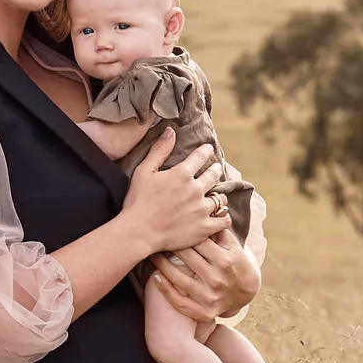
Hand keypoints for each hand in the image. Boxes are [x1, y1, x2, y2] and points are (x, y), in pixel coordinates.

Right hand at [121, 128, 231, 254]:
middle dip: (216, 170)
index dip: (205, 151)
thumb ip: (160, 150)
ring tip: (216, 195)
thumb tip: (171, 130)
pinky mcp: (204, 227)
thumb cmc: (138, 200)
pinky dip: (223, 216)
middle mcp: (196, 189)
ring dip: (219, 195)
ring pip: (220, 198)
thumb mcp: (144, 170)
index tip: (207, 149)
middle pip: (214, 175)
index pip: (200, 156)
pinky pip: (223, 220)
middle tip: (216, 169)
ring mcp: (202, 209)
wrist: (139, 231)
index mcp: (182, 174)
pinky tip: (220, 215)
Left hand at [149, 229, 260, 321]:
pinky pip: (180, 302)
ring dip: (161, 264)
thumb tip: (205, 209)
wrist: (247, 293)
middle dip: (170, 245)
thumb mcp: (233, 246)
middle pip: (186, 257)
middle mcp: (217, 279)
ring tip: (152, 253)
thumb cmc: (236, 262)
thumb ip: (218, 230)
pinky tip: (156, 278)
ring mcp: (209, 297)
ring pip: (178, 278)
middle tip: (155, 235)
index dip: (183, 231)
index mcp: (225, 260)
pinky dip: (166, 290)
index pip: (198, 242)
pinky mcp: (204, 312)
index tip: (169, 224)